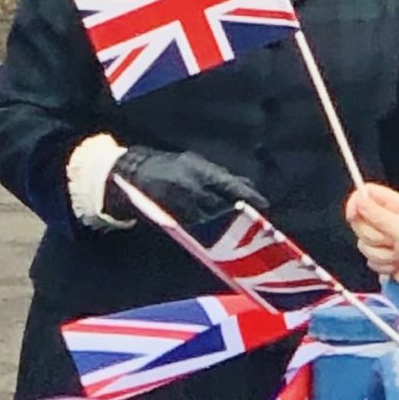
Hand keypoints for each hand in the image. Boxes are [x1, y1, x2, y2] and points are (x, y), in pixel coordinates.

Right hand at [107, 147, 267, 230]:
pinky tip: (217, 234)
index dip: (248, 194)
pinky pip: (194, 225)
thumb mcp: (196, 165)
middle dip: (239, 213)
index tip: (264, 204)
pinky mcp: (171, 213)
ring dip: (226, 225)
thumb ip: (219, 177)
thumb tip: (247, 186)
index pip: (230, 183)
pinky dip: (207, 230)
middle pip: (222, 203)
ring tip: (240, 232)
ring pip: (210, 216)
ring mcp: (181, 199)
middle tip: (256, 222)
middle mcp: (192, 183)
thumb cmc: (172, 167)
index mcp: (199, 169)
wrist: (134, 172)